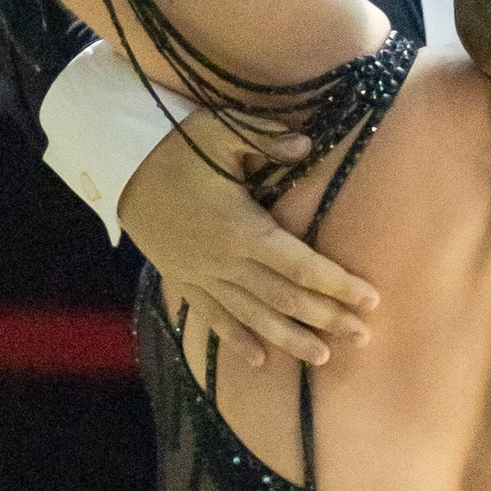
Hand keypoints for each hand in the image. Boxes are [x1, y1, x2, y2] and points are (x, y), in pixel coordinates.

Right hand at [119, 115, 377, 371]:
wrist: (121, 172)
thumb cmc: (175, 148)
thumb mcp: (219, 130)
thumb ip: (263, 138)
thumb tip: (305, 146)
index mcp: (242, 228)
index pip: (300, 264)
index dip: (336, 284)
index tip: (369, 298)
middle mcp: (226, 261)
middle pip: (285, 298)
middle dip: (327, 318)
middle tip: (363, 336)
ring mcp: (203, 276)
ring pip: (254, 316)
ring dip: (290, 339)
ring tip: (324, 358)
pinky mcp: (185, 281)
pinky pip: (214, 317)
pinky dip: (236, 340)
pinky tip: (259, 360)